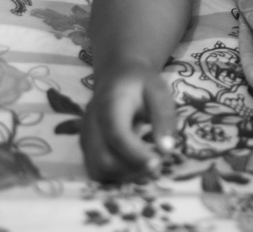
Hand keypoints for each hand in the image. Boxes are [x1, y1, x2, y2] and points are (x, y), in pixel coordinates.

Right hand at [81, 65, 178, 182]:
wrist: (117, 76)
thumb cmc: (140, 83)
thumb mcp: (158, 90)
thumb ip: (164, 117)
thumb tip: (167, 150)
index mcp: (109, 105)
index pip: (117, 135)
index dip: (136, 154)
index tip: (158, 163)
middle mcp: (91, 124)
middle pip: (104, 160)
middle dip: (134, 169)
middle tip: (159, 163)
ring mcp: (86, 138)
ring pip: (99, 170)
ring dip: (127, 175)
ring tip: (149, 162)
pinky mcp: (87, 149)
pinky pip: (98, 171)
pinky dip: (119, 175)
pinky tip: (136, 163)